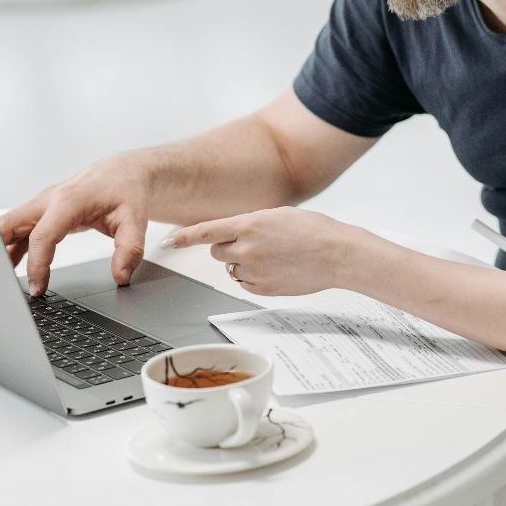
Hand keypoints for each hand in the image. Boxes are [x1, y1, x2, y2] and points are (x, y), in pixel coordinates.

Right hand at [0, 157, 153, 295]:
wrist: (124, 172)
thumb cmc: (126, 190)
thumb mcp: (136, 220)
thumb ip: (130, 249)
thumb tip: (120, 276)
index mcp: (68, 201)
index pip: (42, 236)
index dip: (36, 265)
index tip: (37, 289)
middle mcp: (48, 200)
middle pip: (8, 225)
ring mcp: (41, 205)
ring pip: (8, 227)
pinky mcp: (41, 212)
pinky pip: (18, 232)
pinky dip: (10, 248)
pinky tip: (8, 268)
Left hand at [162, 207, 374, 296]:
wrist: (338, 254)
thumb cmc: (314, 230)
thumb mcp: (279, 215)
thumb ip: (251, 223)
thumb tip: (235, 233)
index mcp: (250, 225)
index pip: (205, 232)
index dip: (183, 238)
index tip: (167, 242)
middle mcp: (247, 248)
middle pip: (217, 251)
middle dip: (229, 247)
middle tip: (255, 244)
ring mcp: (254, 271)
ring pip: (232, 268)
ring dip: (244, 263)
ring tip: (274, 257)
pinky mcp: (263, 289)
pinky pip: (245, 284)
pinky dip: (254, 278)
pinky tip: (277, 270)